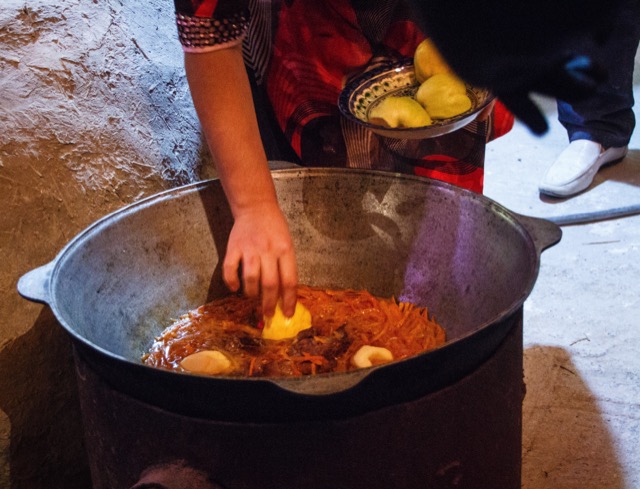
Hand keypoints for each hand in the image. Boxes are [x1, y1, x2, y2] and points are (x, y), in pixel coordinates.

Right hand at [222, 202, 297, 317]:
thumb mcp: (287, 244)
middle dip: (269, 304)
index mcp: (285, 250)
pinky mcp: (233, 248)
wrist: (256, 207)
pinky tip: (235, 288)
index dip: (289, 300)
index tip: (287, 314)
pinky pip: (229, 269)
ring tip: (253, 299)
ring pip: (251, 278)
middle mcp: (268, 250)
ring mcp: (249, 249)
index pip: (289, 280)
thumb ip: (286, 266)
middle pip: (270, 283)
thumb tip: (284, 295)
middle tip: (268, 314)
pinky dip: (231, 282)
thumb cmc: (274, 228)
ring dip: (252, 294)